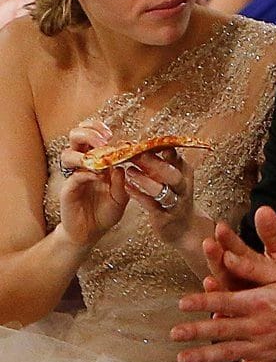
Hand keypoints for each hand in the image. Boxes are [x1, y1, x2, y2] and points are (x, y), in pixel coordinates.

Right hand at [57, 119, 128, 249]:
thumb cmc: (106, 212)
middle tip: (104, 139)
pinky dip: (85, 174)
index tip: (111, 133)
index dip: (98, 129)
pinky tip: (98, 176)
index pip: (91, 136)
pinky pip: (73, 177)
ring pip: (68, 153)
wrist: (91, 232)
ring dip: (84, 152)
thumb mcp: (121, 197)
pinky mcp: (68, 190)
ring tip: (100, 157)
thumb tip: (121, 165)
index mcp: (97, 161)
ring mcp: (74, 176)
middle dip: (88, 132)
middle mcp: (83, 165)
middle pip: (75, 137)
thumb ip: (122, 182)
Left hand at [122, 147, 197, 244]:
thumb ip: (165, 162)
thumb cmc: (175, 198)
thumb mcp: (175, 177)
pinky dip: (138, 195)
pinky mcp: (165, 217)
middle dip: (154, 163)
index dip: (159, 148)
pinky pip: (150, 205)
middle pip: (172, 173)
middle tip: (136, 155)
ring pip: (162, 190)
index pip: (175, 156)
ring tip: (129, 172)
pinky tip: (127, 188)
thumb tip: (146, 144)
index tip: (143, 142)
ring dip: (145, 180)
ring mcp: (175, 203)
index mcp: (185, 172)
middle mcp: (183, 187)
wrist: (184, 228)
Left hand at [171, 206, 275, 361]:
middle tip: (175, 333)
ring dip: (203, 356)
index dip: (203, 301)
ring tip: (182, 357)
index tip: (183, 303)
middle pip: (221, 328)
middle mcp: (257, 326)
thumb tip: (228, 258)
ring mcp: (260, 348)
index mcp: (259, 302)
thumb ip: (252, 267)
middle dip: (196, 331)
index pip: (226, 301)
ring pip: (227, 353)